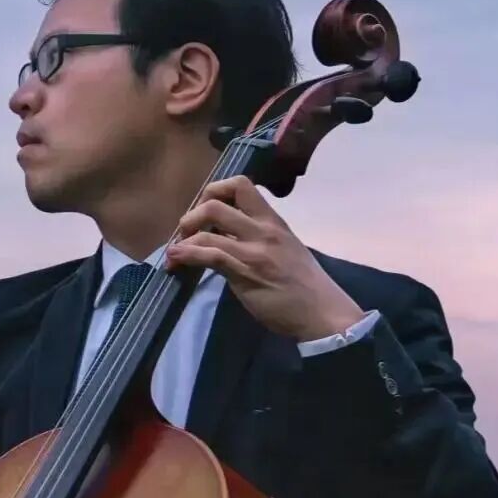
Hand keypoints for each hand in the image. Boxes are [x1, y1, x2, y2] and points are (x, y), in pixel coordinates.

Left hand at [164, 176, 363, 342]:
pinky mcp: (244, 272)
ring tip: (175, 250)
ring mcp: (252, 250)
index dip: (215, 190)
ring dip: (183, 238)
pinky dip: (185, 255)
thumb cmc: (304, 284)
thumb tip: (224, 234)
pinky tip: (175, 261)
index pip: (241, 184)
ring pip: (207, 228)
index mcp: (273, 220)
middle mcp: (262, 229)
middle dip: (192, 213)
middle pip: (216, 202)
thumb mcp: (285, 248)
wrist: (322, 313)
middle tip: (186, 231)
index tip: (205, 207)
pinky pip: (209, 255)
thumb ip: (257, 237)